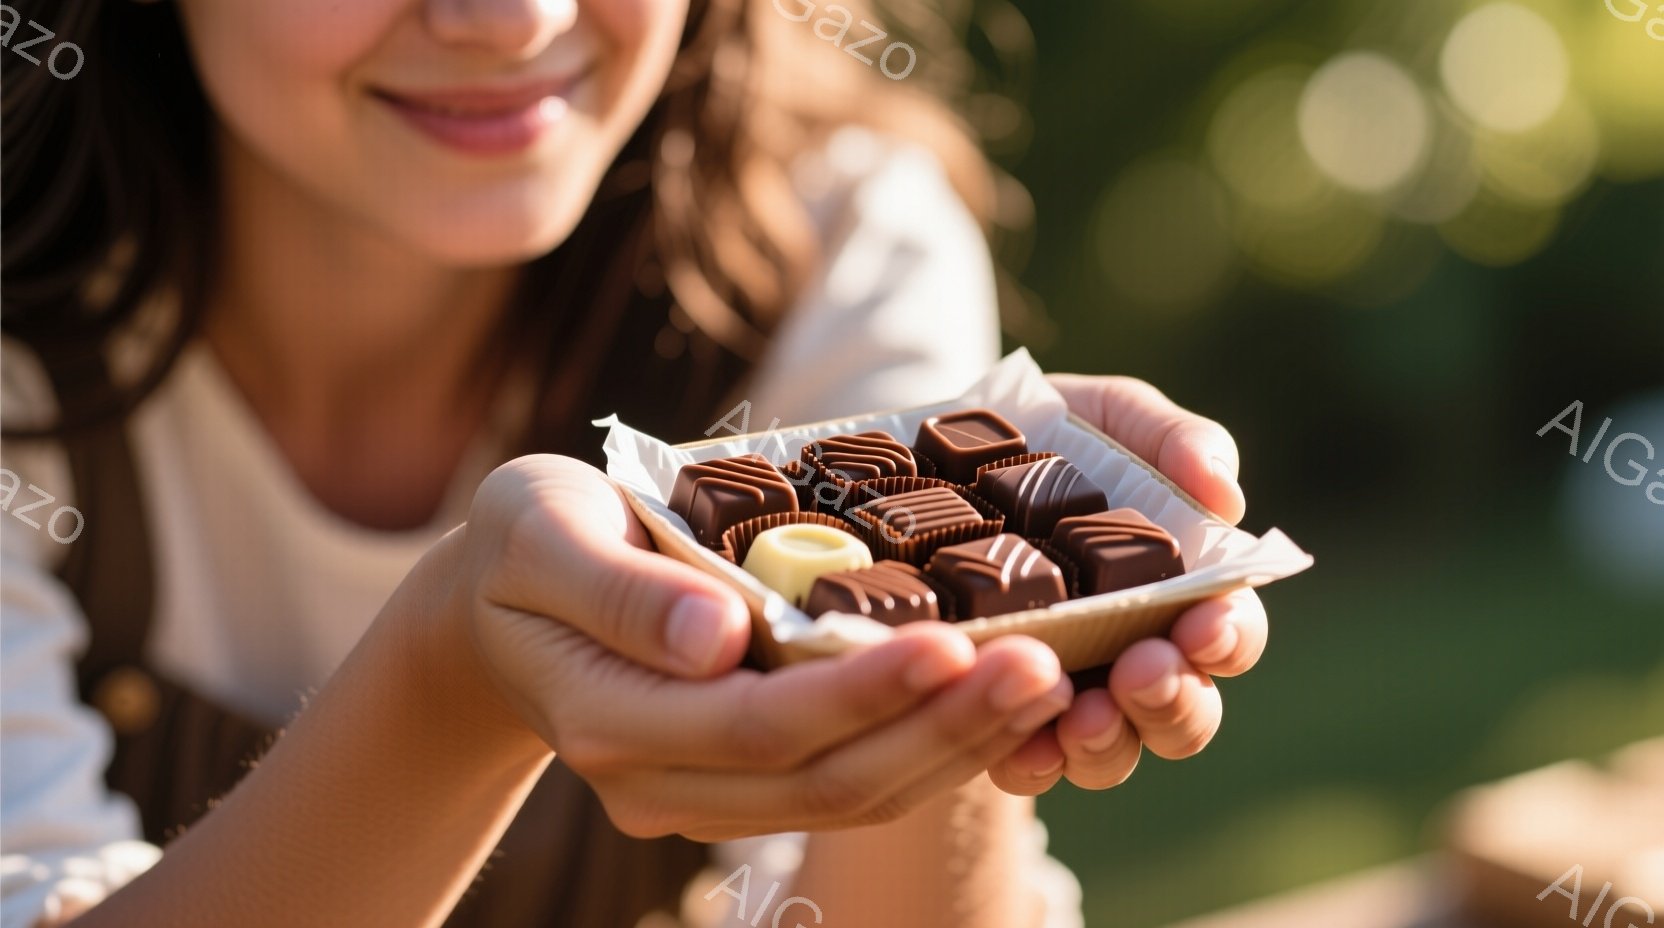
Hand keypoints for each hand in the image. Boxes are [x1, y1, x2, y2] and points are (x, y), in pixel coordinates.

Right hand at [446, 456, 1071, 840]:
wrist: (497, 607)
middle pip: (824, 782)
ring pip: (851, 798)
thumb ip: (621, 590)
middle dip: (941, 728)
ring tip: (1049, 683)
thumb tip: (720, 638)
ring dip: (954, 746)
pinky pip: (847, 782)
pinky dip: (927, 748)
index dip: (862, 692)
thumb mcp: (540, 533)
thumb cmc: (521, 545)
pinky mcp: (739, 781)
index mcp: (609, 718)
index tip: (957, 639)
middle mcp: (660, 780)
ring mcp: (701, 794)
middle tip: (1045, 667)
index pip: (759, 725)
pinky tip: (991, 700)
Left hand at [985, 375, 1268, 794]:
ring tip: (1083, 717)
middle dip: (1172, 701)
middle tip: (1143, 671)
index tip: (1206, 624)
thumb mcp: (1107, 415)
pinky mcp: (999, 715)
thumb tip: (1226, 496)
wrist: (926, 458)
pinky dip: (1030, 762)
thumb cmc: (1043, 436)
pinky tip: (1015, 748)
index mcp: (1176, 593)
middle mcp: (1131, 656)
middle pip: (1183, 713)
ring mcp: (1068, 694)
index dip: (1229, 638)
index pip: (1228, 633)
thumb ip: (1173, 440)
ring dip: (1108, 742)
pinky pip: (1024, 763)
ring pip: (1112, 752)